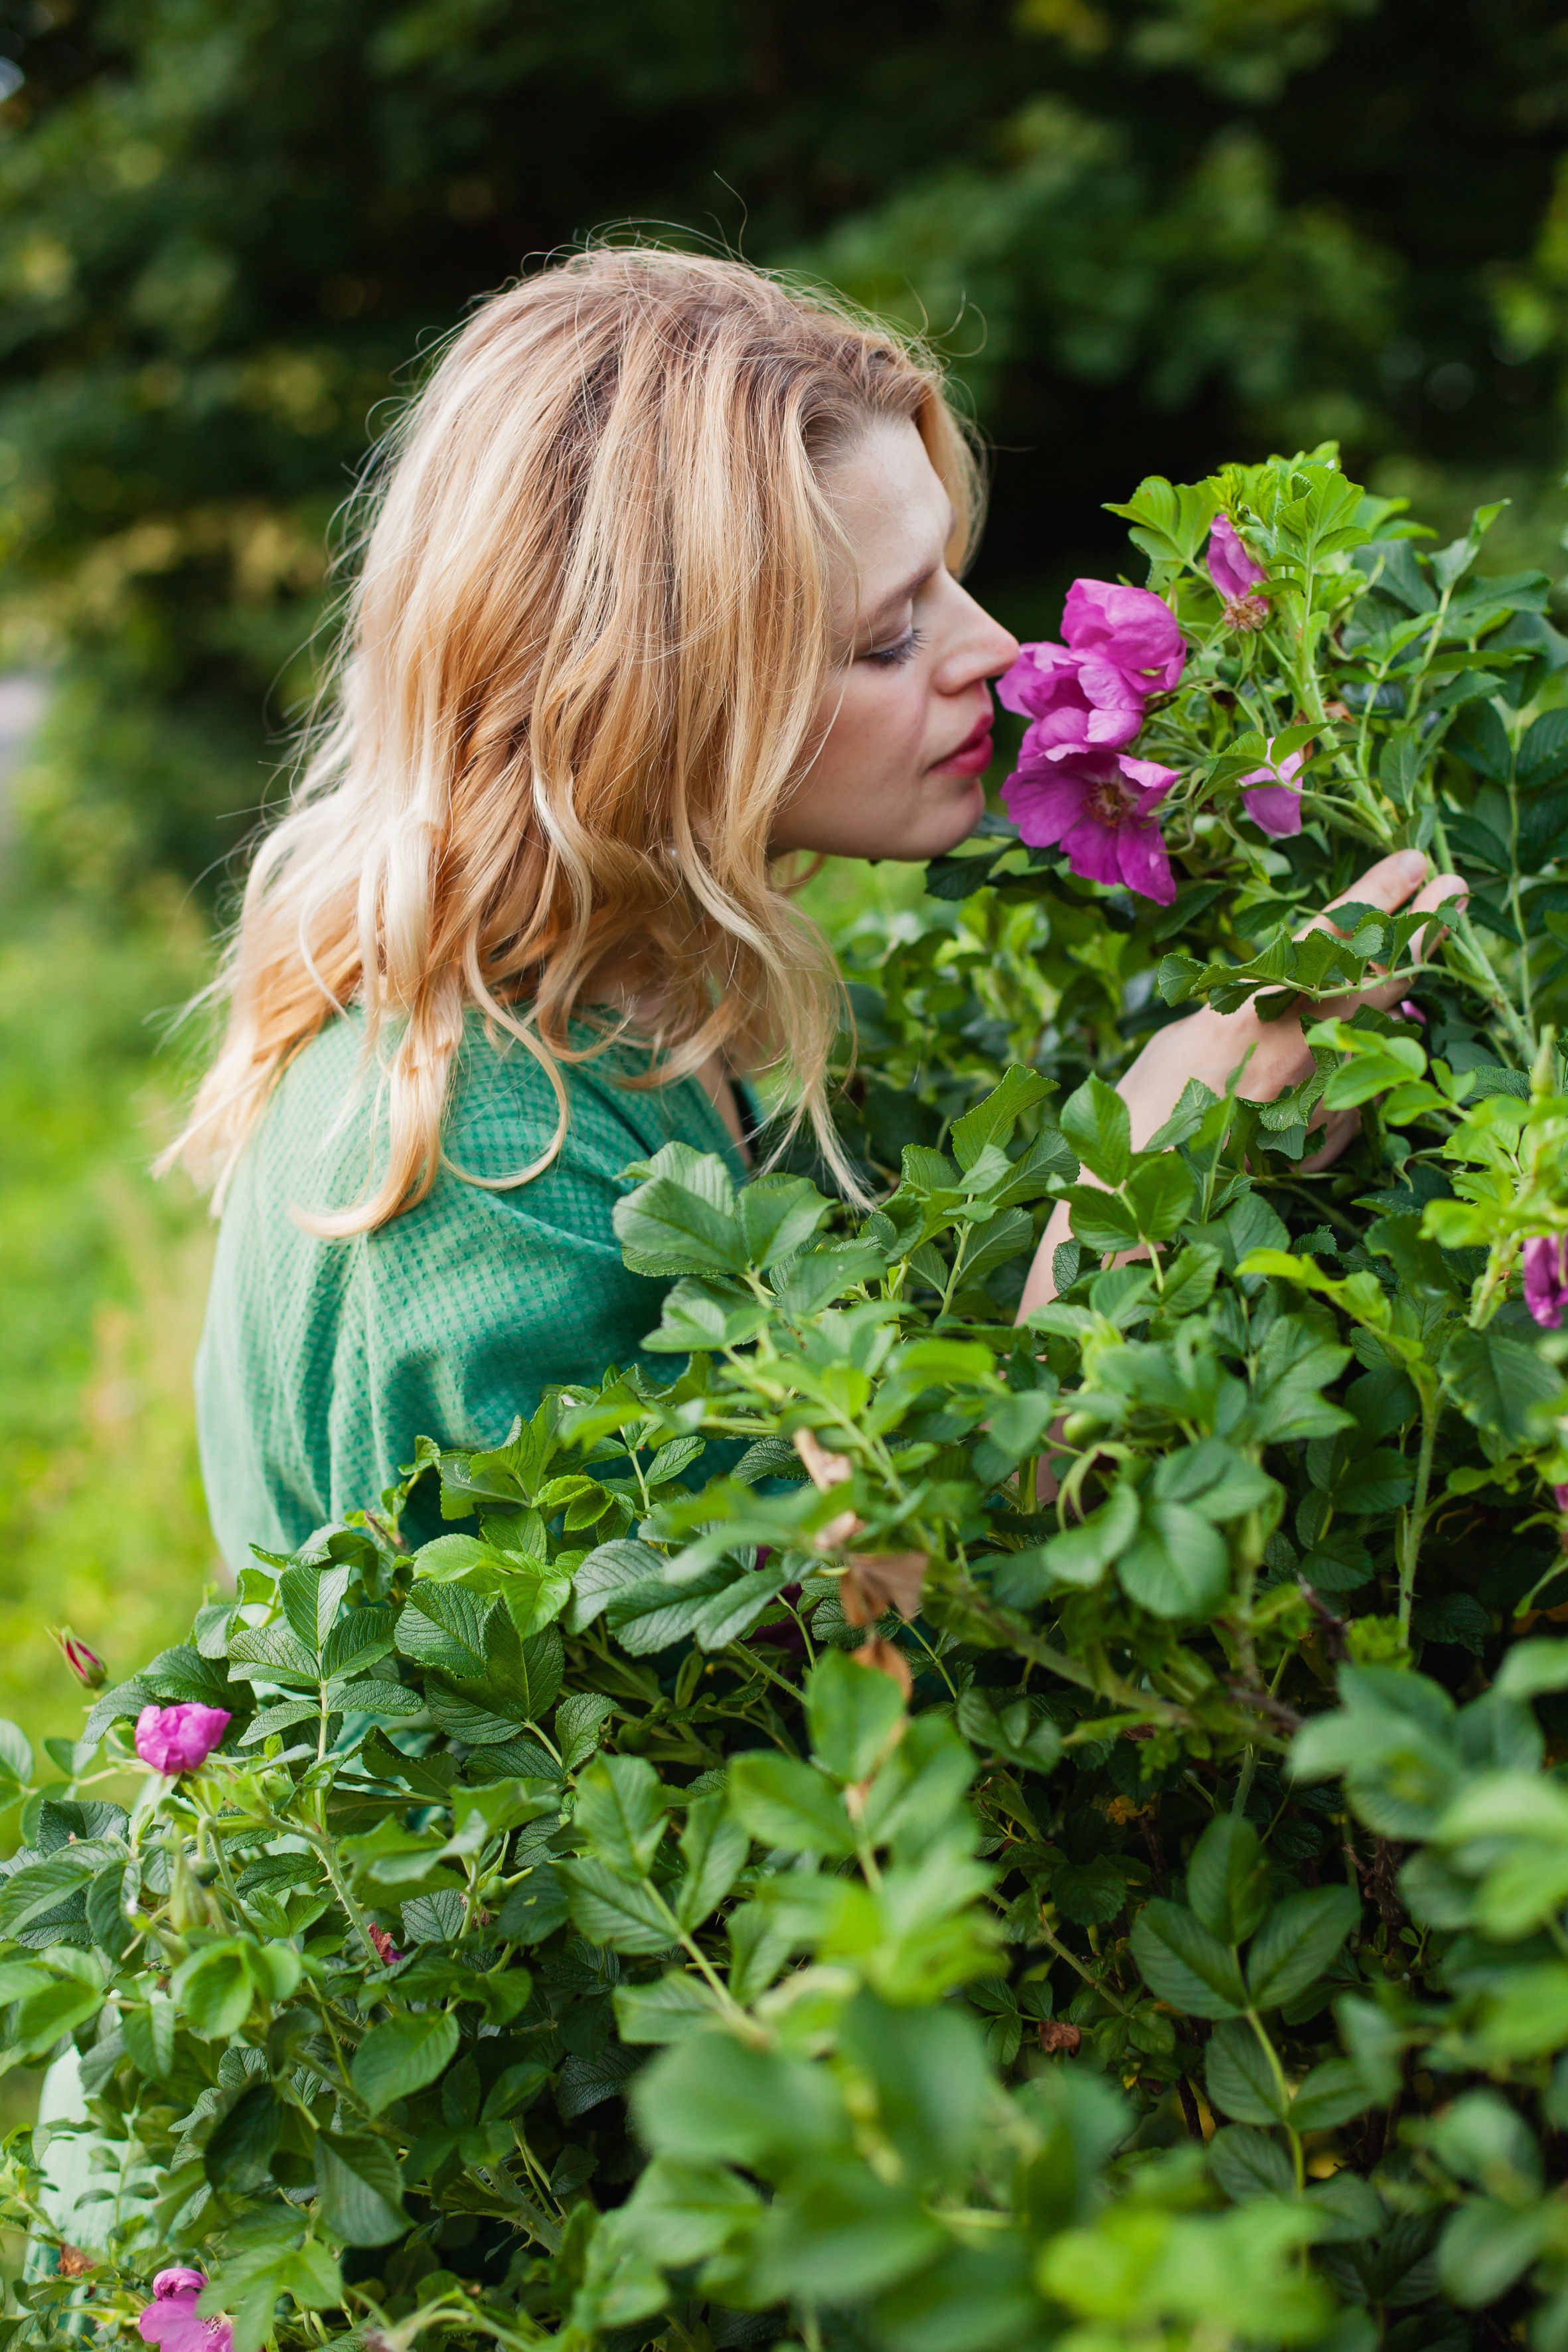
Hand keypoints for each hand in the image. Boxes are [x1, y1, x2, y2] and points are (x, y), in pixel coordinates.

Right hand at [1018, 849, 1467, 1316]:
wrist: (1141, 1203)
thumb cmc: (1143, 1112)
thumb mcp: (1188, 1038)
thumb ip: (1244, 1013)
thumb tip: (1287, 1002)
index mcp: (1252, 1014)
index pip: (1332, 940)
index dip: (1379, 894)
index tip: (1416, 861)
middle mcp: (1296, 1053)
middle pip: (1379, 980)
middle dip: (1422, 929)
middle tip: (1455, 891)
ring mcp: (1318, 1101)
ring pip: (1374, 1038)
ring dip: (1392, 999)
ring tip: (1405, 962)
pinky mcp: (1323, 1145)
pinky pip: (1348, 1099)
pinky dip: (1345, 1080)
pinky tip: (1318, 1081)